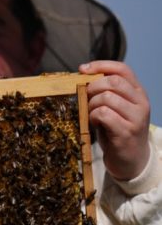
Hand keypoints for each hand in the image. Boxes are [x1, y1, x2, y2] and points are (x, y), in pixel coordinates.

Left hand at [79, 61, 149, 179]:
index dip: (100, 65)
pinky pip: (103, 114)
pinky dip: (93, 116)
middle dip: (92, 87)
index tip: (82, 70)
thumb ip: (106, 91)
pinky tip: (94, 123)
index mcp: (138, 92)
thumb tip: (83, 74)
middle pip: (113, 81)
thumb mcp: (116, 107)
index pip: (122, 69)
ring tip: (91, 114)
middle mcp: (141, 102)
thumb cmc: (118, 130)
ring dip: (91, 104)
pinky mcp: (126, 131)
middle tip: (85, 98)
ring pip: (106, 97)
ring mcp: (136, 117)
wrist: (131, 159)